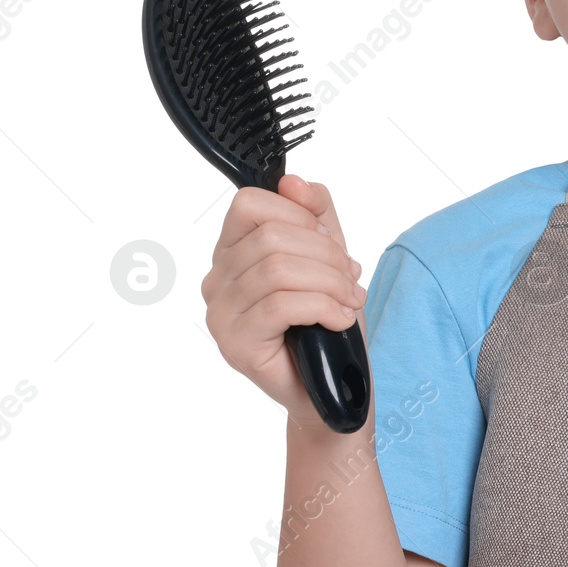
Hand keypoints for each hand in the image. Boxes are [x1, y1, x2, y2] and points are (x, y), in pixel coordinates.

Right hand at [201, 174, 367, 432]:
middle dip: (327, 255)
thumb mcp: (330, 254)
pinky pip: (282, 305)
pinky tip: (339, 320)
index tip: (328, 242)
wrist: (335, 385)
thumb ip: (314, 211)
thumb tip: (292, 181)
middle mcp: (217, 281)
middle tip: (350, 280)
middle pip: (272, 237)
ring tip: (349, 301)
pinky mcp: (236, 345)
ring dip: (331, 283)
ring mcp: (221, 315)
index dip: (298, 216)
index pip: (250, 204)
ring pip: (279, 269)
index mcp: (232, 252)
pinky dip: (324, 307)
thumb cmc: (327, 320)